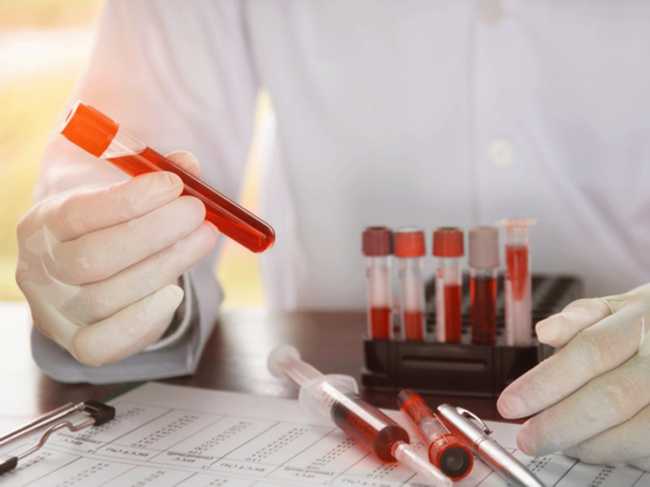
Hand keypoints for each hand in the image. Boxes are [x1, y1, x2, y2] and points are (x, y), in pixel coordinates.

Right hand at [16, 151, 218, 366]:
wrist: (86, 284)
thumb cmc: (108, 232)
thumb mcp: (123, 203)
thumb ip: (155, 182)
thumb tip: (188, 163)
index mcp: (44, 225)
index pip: (79, 213)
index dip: (130, 200)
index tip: (174, 184)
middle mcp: (41, 271)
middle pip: (95, 258)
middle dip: (154, 233)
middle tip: (196, 212)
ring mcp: (56, 313)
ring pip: (110, 296)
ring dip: (166, 265)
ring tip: (203, 238)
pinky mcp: (78, 344)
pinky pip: (106, 342)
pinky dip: (144, 318)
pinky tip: (175, 292)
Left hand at [497, 284, 649, 470]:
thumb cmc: (645, 326)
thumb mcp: (614, 308)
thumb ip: (578, 319)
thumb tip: (545, 331)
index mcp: (641, 318)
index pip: (590, 352)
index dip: (546, 382)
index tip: (510, 404)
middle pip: (611, 396)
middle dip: (559, 423)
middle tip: (527, 437)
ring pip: (634, 429)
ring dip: (586, 442)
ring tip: (554, 441)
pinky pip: (647, 446)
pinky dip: (614, 449)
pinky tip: (589, 444)